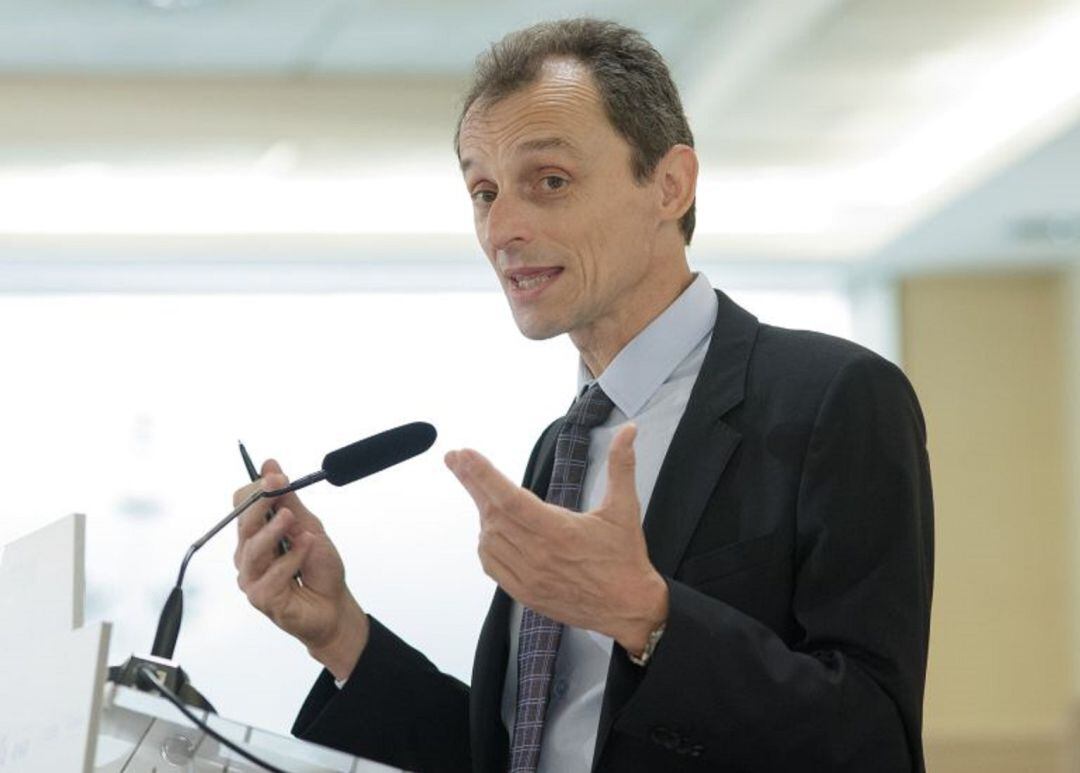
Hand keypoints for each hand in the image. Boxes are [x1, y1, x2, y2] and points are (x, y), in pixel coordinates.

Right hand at [233, 459, 367, 680]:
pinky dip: (291, 559)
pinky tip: (307, 549)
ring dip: (274, 530)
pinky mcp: (260, 597)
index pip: (242, 504)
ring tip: (293, 521)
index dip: (257, 488)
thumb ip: (288, 499)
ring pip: (252, 548)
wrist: (335, 605)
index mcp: (257, 534)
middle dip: (260, 502)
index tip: (275, 476)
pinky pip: (271, 574)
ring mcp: (251, 576)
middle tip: (276, 487)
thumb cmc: (320, 568)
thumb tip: (270, 466)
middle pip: (243, 523)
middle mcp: (248, 554)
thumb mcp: (309, 526)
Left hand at [445, 424, 667, 654]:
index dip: (483, 475)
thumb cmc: (625, 558)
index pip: (510, 498)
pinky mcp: (525, 593)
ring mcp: (528, 577)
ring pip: (488, 538)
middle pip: (492, 513)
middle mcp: (538, 555)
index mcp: (559, 531)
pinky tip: (487, 528)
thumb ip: (621, 465)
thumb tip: (628, 430)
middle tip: (456, 459)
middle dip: (472, 482)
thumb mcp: (624, 508)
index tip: (464, 455)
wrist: (629, 608)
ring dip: (481, 510)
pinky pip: (491, 564)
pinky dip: (485, 542)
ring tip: (477, 487)